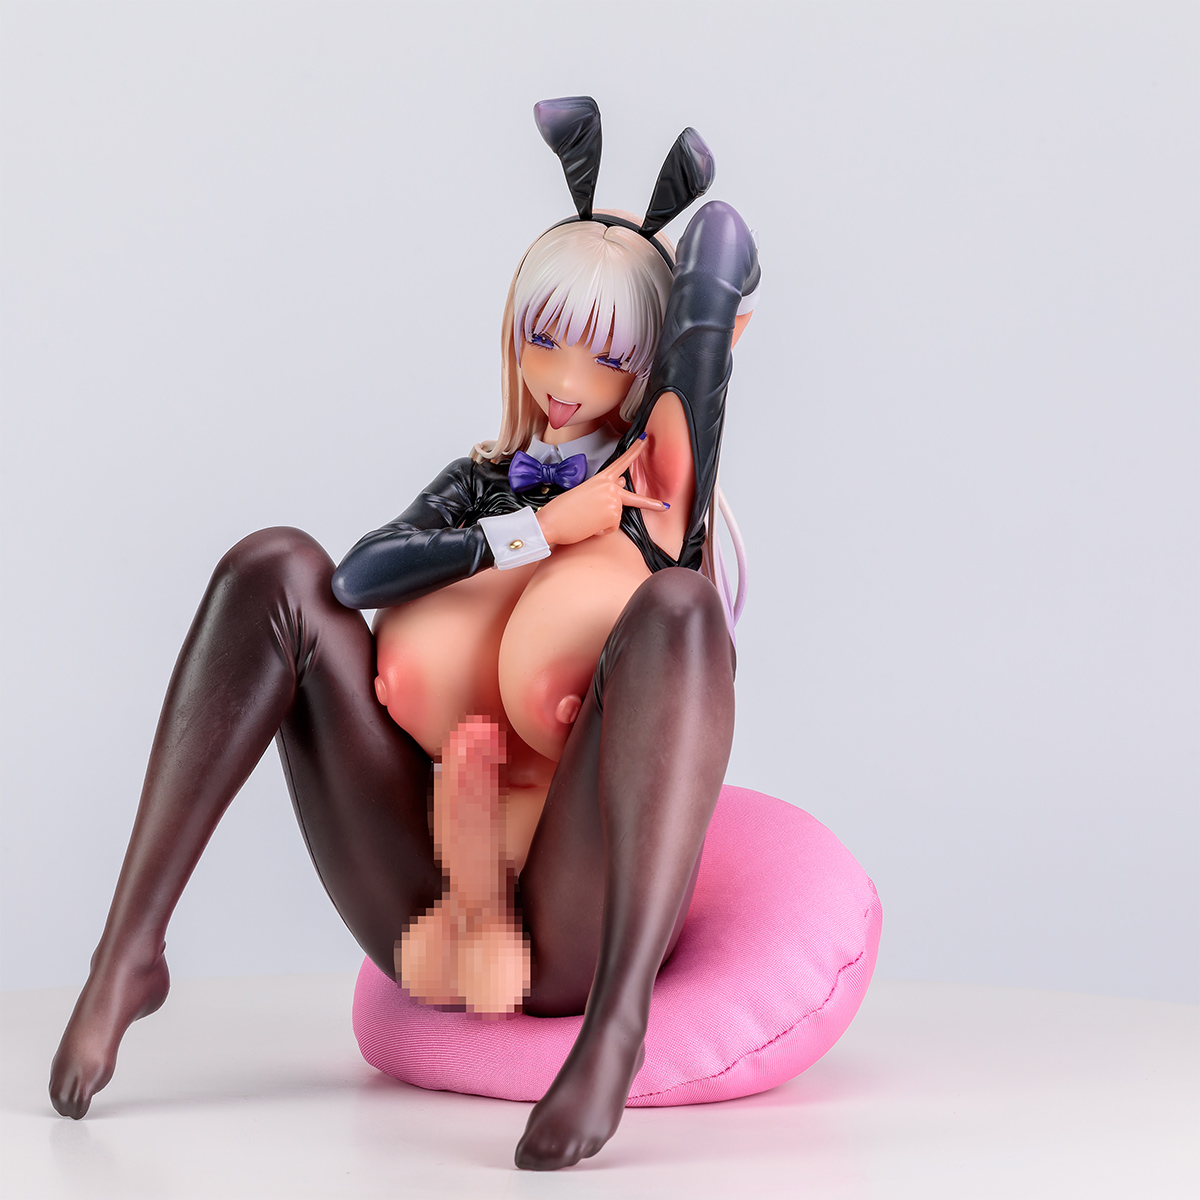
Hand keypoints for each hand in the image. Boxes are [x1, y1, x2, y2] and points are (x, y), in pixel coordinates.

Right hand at [536, 436, 667, 546]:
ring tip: (585, 518)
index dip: (636, 450)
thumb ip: (606, 487)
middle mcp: (610, 488)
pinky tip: (588, 525)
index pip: (621, 462)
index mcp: (600, 479)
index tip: (646, 439)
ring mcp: (613, 502)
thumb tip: (623, 482)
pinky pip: (611, 528)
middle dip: (652, 503)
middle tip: (666, 506)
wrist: (551, 522)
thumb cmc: (562, 509)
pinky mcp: (613, 517)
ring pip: (616, 517)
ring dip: (603, 522)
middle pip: (634, 498)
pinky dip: (600, 531)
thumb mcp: (585, 492)